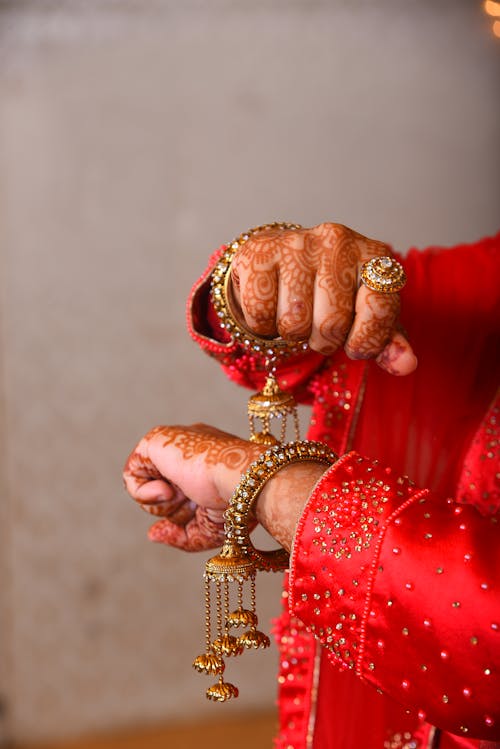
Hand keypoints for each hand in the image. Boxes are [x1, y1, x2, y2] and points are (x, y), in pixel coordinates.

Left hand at [123, 423, 325, 552]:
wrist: (244, 480)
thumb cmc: (236, 504)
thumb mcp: (209, 529)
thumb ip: (179, 535)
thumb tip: (152, 534)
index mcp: (206, 462)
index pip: (179, 490)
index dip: (181, 513)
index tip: (195, 515)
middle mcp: (189, 449)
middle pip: (162, 490)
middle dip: (175, 509)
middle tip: (194, 504)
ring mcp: (173, 442)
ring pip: (145, 483)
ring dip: (162, 503)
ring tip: (183, 494)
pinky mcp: (156, 439)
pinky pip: (131, 473)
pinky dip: (142, 492)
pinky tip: (166, 490)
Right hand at [230, 222, 416, 374]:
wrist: (281, 261)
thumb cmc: (330, 293)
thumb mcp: (365, 315)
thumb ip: (386, 341)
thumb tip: (406, 365)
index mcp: (373, 255)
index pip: (379, 309)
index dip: (367, 340)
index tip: (356, 345)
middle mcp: (337, 241)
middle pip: (331, 324)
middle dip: (323, 340)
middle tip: (318, 325)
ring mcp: (296, 244)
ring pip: (293, 323)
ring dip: (292, 334)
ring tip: (294, 313)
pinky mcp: (258, 253)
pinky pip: (260, 314)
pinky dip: (263, 326)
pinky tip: (271, 306)